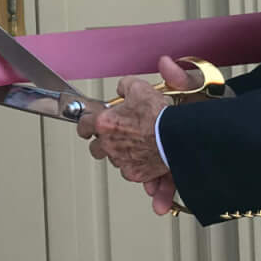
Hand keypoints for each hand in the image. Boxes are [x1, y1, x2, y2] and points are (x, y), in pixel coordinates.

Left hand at [75, 57, 192, 215]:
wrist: (177, 136)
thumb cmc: (158, 115)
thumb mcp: (139, 88)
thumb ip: (124, 86)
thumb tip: (122, 88)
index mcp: (105, 123)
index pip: (83, 125)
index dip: (85, 124)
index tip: (87, 126)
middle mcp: (109, 145)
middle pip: (95, 148)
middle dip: (101, 142)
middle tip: (112, 137)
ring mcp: (121, 161)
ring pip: (114, 160)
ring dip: (120, 154)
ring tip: (134, 145)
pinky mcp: (136, 173)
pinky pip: (130, 171)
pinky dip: (136, 166)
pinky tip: (144, 157)